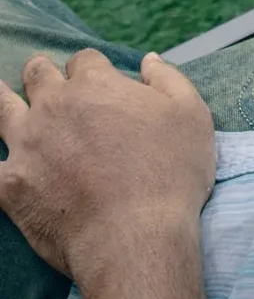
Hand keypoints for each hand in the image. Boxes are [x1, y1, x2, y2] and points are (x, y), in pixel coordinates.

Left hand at [0, 49, 214, 289]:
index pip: (83, 60)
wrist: (135, 239)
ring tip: (2, 95)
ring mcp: (27, 145)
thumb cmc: (170, 173)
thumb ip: (167, 78)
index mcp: (95, 84)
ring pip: (2, 108)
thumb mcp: (190, 114)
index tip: (96, 81)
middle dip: (43, 73)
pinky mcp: (10, 186)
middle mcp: (54, 106)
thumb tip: (148, 59)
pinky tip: (0, 166)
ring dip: (4, 99)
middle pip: (37, 74)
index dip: (90, 68)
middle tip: (46, 80)